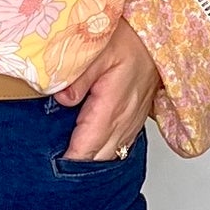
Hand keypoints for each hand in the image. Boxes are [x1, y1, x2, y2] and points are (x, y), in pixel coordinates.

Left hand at [54, 18, 159, 160]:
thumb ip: (79, 77)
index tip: (50, 168)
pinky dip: (103, 154)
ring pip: (110, 156)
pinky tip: (89, 154)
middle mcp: (123, 121)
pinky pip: (119, 146)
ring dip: (90, 163)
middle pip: (98, 159)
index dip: (68, 161)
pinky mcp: (134, 119)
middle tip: (52, 174)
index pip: (87, 147)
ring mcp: (131, 122)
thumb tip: (61, 99)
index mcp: (111, 107)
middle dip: (76, 169)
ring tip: (66, 169)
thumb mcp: (98, 49)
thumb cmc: (130, 38)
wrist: (160, 36)